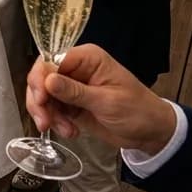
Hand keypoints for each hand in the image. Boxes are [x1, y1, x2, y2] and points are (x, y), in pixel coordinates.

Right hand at [25, 45, 177, 156]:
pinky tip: (70, 132)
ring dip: (48, 115)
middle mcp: (75, 69)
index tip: (41, 100)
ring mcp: (71, 87)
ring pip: (42, 95)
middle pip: (41, 77)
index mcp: (87, 59)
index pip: (51, 60)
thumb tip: (48, 81)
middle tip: (45, 122)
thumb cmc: (137, 111)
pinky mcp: (69, 104)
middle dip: (40, 101)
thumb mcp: (107, 102)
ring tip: (67, 131)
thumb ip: (76, 92)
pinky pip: (51, 109)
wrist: (150, 133)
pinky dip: (55, 122)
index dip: (41, 79)